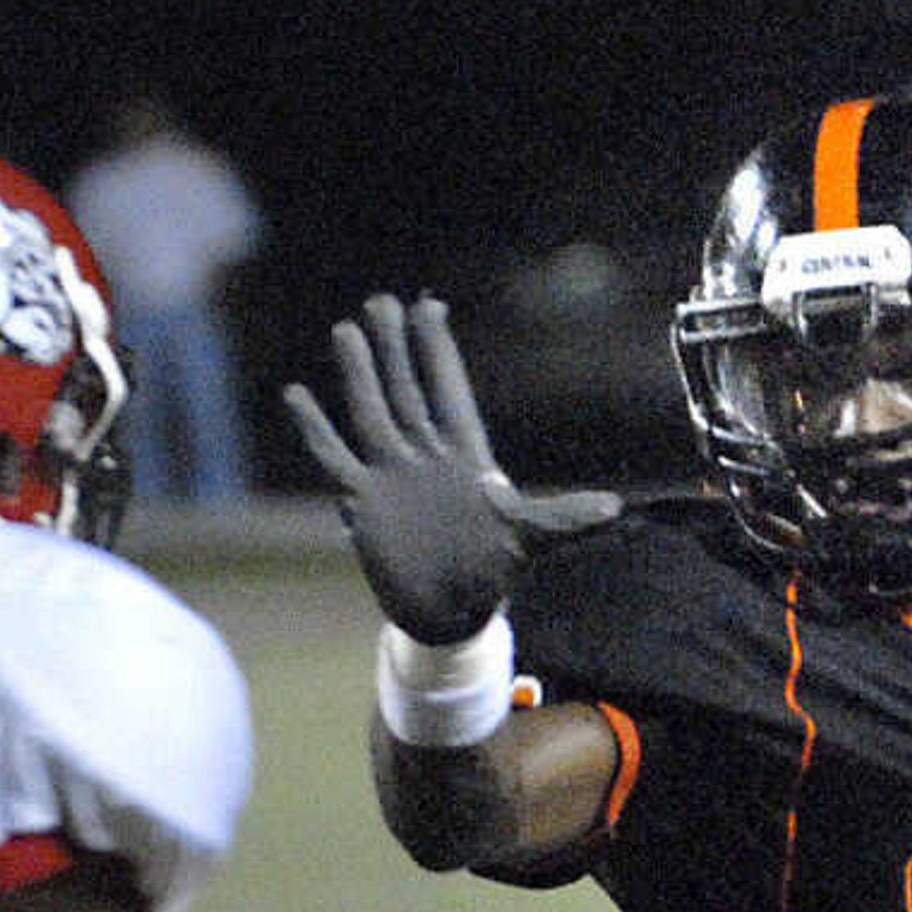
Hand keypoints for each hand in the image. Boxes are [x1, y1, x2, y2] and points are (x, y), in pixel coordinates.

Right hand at [283, 295, 620, 642]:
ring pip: (371, 412)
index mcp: (465, 454)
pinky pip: (335, 456)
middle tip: (381, 300)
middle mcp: (424, 455)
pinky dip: (316, 428)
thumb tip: (615, 509)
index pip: (448, 390)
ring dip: (358, 374)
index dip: (438, 349)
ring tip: (344, 329)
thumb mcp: (530, 538)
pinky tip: (297, 394)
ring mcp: (391, 474)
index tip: (430, 307)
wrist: (452, 610)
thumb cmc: (493, 571)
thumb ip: (564, 518)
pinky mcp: (363, 500)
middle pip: (406, 389)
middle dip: (394, 346)